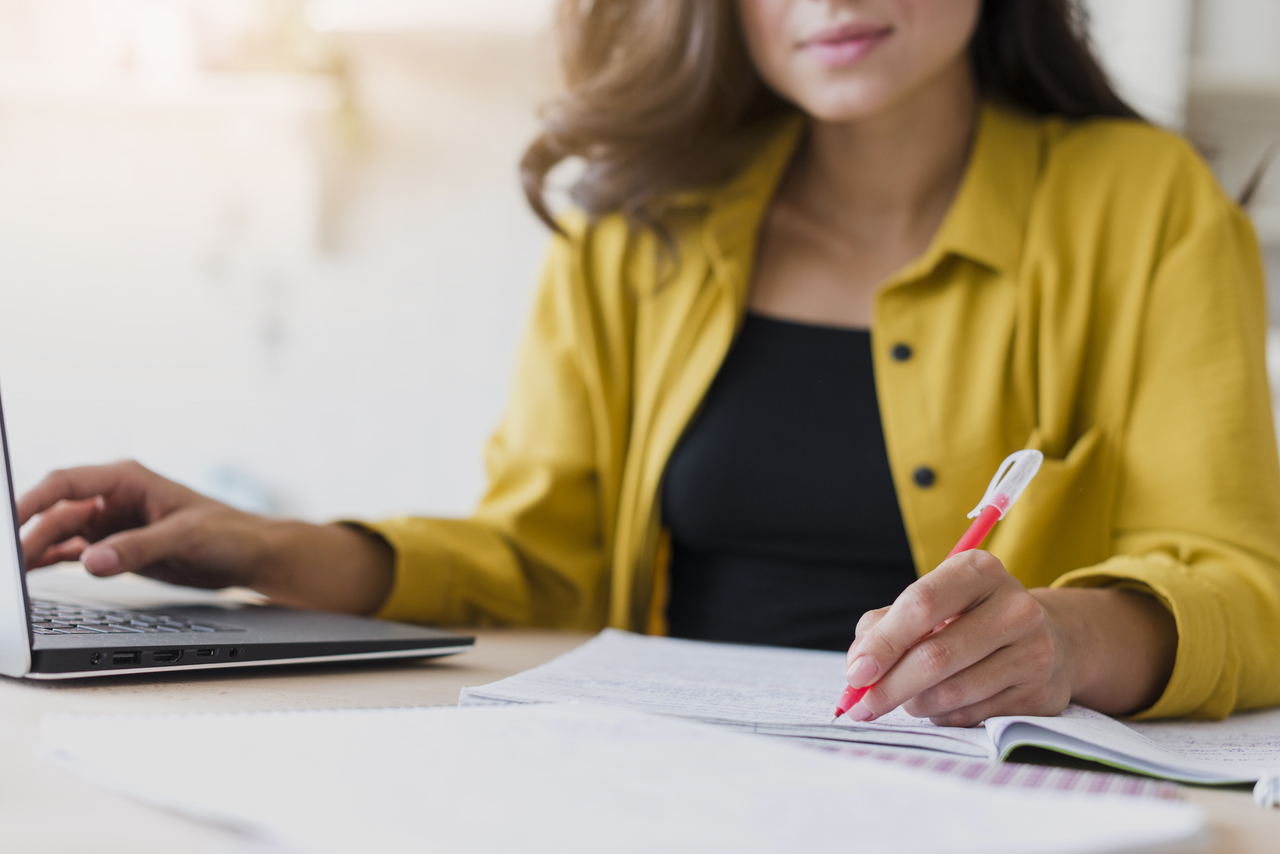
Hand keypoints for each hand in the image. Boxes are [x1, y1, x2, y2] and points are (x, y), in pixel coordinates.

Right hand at [18, 461, 394, 613]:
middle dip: (30, 533)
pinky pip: (73, 552)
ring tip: (14, 576)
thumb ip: (138, 548)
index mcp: (128, 479)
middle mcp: (114, 498)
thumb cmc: (229, 532)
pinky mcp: (115, 548)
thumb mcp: (186, 537)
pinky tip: (33, 576)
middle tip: (11, 563)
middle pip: (57, 513)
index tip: (11, 519)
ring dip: (37, 551)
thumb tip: (93, 560)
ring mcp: (112, 524)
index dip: (33, 499)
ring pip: (60, 534)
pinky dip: (52, 562)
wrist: (249, 556)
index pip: (67, 482)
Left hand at [843, 550, 1177, 725]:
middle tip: (861, 705)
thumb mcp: (930, 603)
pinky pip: (973, 716)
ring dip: (915, 704)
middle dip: (889, 686)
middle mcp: (1014, 606)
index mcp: (979, 570)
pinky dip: (943, 716)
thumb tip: (859, 667)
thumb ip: (884, 626)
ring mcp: (1034, 650)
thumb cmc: (969, 618)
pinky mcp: (1041, 692)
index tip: (856, 673)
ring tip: (905, 699)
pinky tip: (940, 705)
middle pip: (935, 655)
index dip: (883, 643)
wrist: (1047, 639)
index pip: (921, 604)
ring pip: (952, 692)